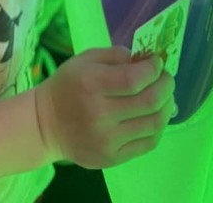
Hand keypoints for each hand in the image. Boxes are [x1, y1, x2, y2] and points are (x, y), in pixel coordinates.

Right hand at [34, 46, 174, 168]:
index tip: (157, 62)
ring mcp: (107, 140)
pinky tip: (155, 115)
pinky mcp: (111, 158)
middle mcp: (101, 114)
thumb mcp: (86, 59)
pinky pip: (147, 144)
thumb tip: (145, 60)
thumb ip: (116, 55)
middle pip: (149, 101)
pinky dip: (158, 127)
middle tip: (166, 78)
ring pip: (153, 124)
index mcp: (93, 84)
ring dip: (166, 106)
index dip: (154, 69)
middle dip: (166, 85)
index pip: (135, 79)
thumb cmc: (68, 86)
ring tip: (165, 96)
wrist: (45, 125)